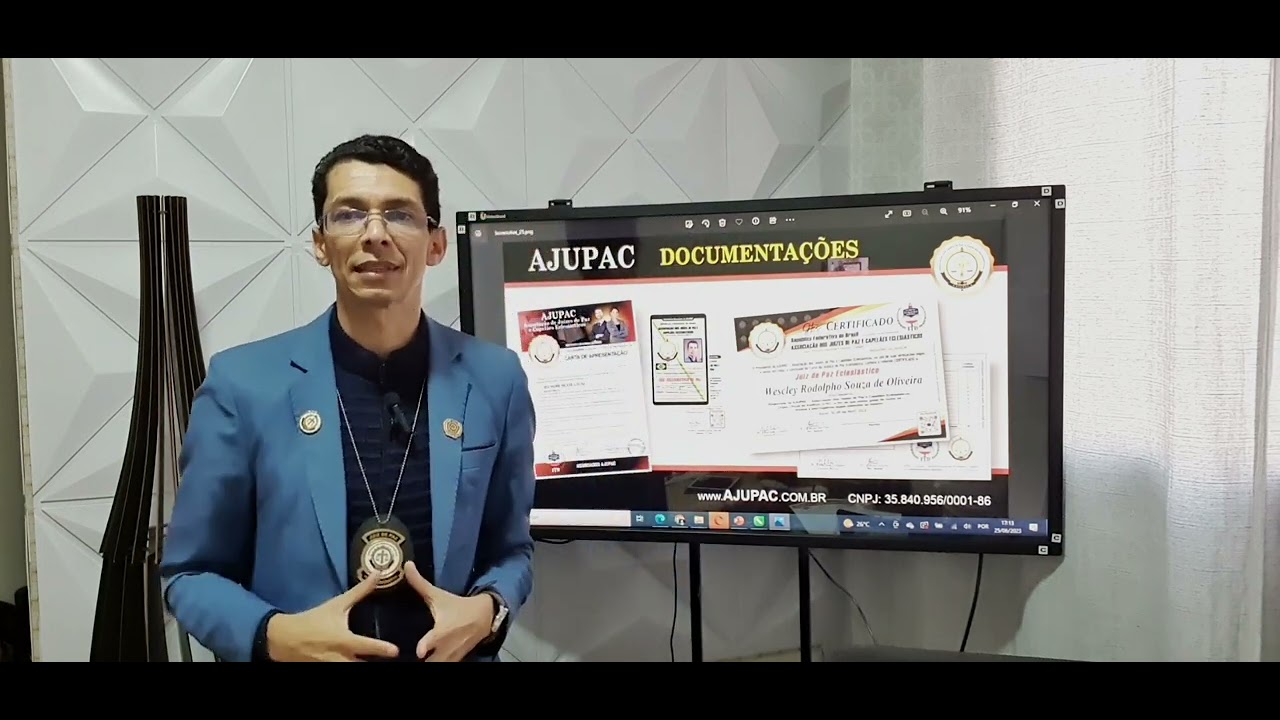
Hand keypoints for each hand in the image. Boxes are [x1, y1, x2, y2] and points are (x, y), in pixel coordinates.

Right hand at [265, 571, 400, 661]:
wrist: (285, 638)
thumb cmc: (314, 620)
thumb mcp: (337, 605)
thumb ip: (360, 592)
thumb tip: (377, 574)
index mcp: (343, 640)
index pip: (366, 646)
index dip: (382, 649)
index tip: (396, 651)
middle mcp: (339, 657)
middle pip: (361, 666)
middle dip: (375, 665)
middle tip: (392, 661)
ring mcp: (332, 667)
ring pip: (352, 670)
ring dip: (362, 666)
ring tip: (378, 664)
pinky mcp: (325, 671)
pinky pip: (342, 672)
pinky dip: (351, 668)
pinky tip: (360, 663)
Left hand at [404, 561, 493, 661]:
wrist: (485, 617)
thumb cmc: (458, 606)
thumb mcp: (439, 596)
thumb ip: (419, 583)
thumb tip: (406, 565)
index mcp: (443, 630)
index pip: (434, 640)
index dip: (426, 646)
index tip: (419, 651)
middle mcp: (447, 646)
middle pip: (433, 661)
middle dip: (422, 662)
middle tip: (409, 658)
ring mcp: (452, 657)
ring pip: (438, 666)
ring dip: (428, 663)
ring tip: (414, 662)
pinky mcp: (456, 661)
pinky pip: (444, 667)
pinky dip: (436, 664)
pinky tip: (427, 661)